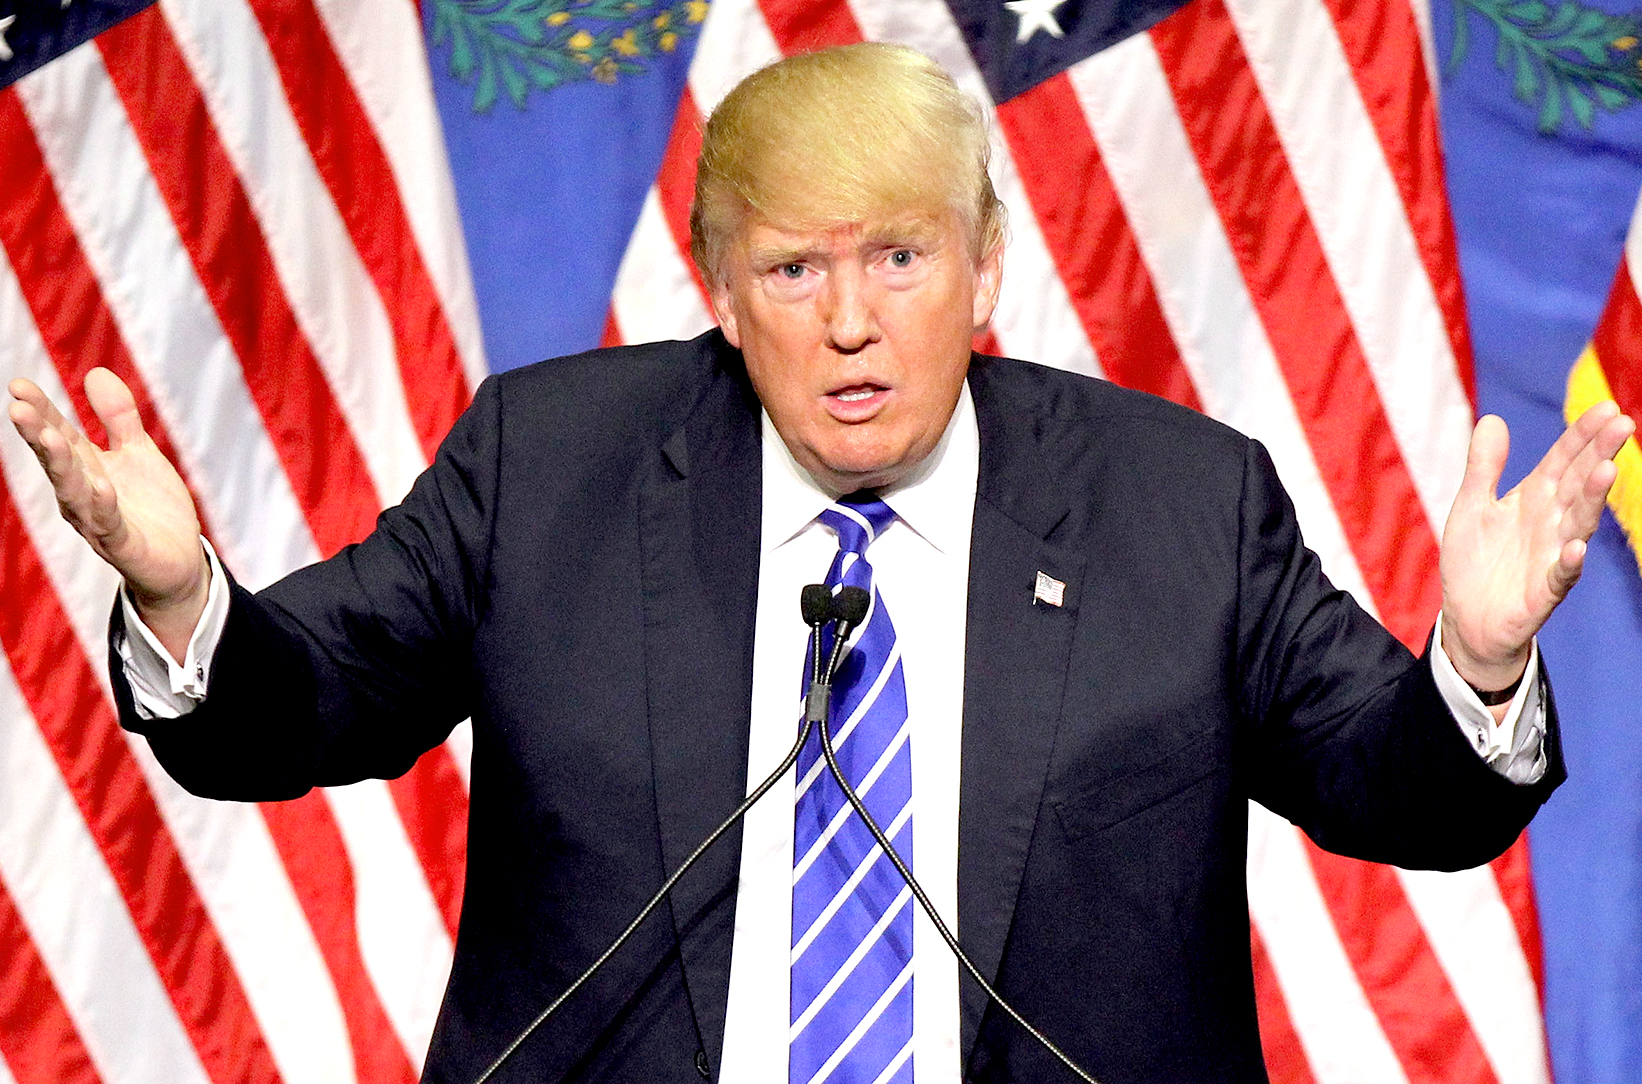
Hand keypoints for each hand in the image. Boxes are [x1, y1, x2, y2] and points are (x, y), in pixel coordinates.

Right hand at [8, 368, 209, 657]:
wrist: (179, 561)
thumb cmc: (151, 506)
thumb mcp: (139, 453)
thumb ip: (118, 417)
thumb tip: (95, 372)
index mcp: (86, 469)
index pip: (58, 435)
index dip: (40, 411)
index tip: (18, 384)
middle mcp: (83, 495)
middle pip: (57, 461)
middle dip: (38, 434)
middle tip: (18, 406)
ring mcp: (100, 521)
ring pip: (74, 492)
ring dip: (61, 465)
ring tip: (50, 437)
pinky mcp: (124, 545)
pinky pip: (110, 524)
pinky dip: (104, 506)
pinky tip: (101, 486)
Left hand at [1440, 401, 1634, 695]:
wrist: (1466, 618)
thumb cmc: (1474, 560)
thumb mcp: (1471, 507)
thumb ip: (1483, 467)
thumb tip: (1492, 419)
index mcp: (1534, 499)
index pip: (1563, 460)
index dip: (1582, 435)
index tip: (1607, 408)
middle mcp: (1550, 523)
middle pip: (1578, 484)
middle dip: (1599, 454)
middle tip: (1623, 423)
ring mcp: (1551, 556)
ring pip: (1578, 524)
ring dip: (1592, 499)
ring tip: (1607, 471)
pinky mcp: (1543, 592)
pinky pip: (1561, 576)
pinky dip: (1569, 561)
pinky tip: (1577, 546)